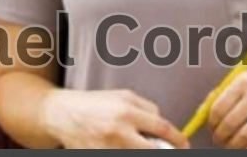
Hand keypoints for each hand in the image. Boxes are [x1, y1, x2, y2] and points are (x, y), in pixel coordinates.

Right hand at [41, 89, 188, 148]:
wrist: (62, 114)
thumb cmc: (94, 104)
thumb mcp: (123, 96)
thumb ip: (147, 108)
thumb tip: (163, 126)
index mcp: (127, 112)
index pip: (162, 129)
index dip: (178, 139)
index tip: (183, 145)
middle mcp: (118, 132)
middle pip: (154, 151)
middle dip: (164, 152)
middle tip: (166, 150)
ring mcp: (108, 148)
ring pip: (138, 155)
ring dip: (143, 151)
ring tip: (135, 143)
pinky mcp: (99, 156)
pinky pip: (122, 156)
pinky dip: (127, 153)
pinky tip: (123, 147)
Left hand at [208, 61, 246, 148]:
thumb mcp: (245, 77)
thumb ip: (224, 91)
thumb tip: (203, 111)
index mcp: (244, 81)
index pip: (219, 107)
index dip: (212, 123)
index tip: (211, 128)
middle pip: (231, 123)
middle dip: (221, 136)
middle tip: (218, 140)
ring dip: (234, 145)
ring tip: (230, 146)